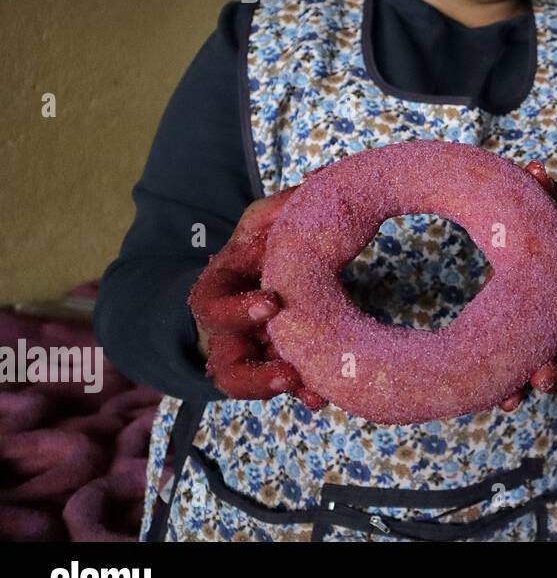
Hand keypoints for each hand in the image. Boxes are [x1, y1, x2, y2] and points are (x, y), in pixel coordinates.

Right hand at [189, 174, 325, 408]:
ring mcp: (247, 353)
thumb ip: (285, 205)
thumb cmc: (259, 247)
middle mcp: (226, 329)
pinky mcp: (271, 369)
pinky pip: (281, 388)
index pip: (213, 303)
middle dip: (254, 371)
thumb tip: (322, 180)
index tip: (272, 305)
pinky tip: (323, 397)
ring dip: (273, 390)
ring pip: (248, 385)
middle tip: (289, 371)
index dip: (237, 309)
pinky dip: (302, 394)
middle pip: (224, 361)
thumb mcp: (264, 222)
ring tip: (305, 388)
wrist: (259, 281)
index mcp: (220, 287)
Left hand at [496, 161, 556, 411]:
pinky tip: (500, 397)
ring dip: (540, 380)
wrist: (515, 250)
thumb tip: (535, 170)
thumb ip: (547, 201)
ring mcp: (550, 340)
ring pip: (555, 371)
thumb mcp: (548, 222)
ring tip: (519, 391)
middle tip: (543, 374)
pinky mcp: (521, 352)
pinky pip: (520, 378)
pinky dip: (511, 390)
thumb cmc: (540, 237)